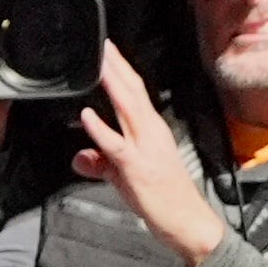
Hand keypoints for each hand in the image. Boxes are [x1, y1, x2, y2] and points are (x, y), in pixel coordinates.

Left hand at [78, 41, 227, 263]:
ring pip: (127, 108)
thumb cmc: (162, 197)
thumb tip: (80, 158)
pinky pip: (116, 145)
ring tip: (98, 64)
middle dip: (116, 66)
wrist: (187, 221)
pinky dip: (100, 129)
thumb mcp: (125, 176)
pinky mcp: (136, 168)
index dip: (122, 69)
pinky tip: (87, 115)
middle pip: (132, 91)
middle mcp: (151, 133)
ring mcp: (145, 148)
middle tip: (102, 44)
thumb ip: (101, 163)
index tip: (108, 50)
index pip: (136, 92)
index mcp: (152, 130)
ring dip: (111, 84)